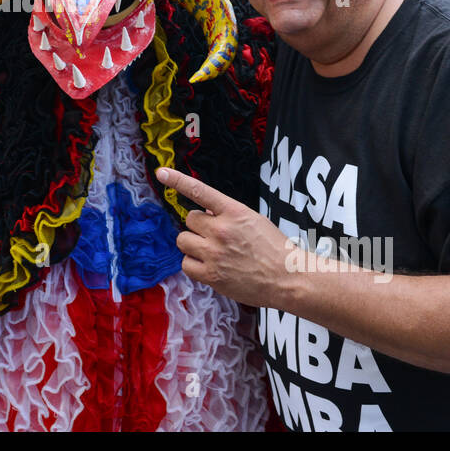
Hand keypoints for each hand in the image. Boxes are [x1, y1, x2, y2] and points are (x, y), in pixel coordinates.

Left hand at [156, 167, 290, 306]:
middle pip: (189, 219)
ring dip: (193, 244)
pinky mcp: (211, 275)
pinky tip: (210, 266)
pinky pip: (185, 263)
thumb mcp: (253, 220)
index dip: (178, 180)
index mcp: (235, 212)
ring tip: (212, 252)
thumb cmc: (273, 249)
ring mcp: (214, 253)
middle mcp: (222, 230)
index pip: (200, 191)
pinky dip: (194, 264)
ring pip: (183, 240)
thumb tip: (204, 210)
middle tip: (216, 237)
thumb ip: (228, 213)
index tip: (162, 172)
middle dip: (199, 227)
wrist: (287, 278)